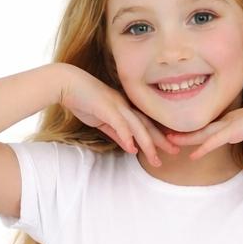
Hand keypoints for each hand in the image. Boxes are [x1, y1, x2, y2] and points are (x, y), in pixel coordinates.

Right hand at [58, 66, 180, 165]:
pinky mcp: (105, 107)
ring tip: (155, 160)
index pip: (146, 124)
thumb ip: (117, 133)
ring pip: (137, 126)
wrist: (66, 83)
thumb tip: (130, 147)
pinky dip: (127, 136)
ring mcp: (116, 105)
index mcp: (125, 108)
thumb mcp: (103, 121)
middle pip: (147, 125)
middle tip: (176, 152)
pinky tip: (132, 149)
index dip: (158, 136)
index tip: (170, 147)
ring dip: (148, 144)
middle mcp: (124, 106)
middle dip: (162, 140)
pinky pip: (119, 123)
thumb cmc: (83, 100)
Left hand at [168, 97, 242, 161]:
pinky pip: (215, 141)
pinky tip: (193, 155)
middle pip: (201, 128)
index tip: (181, 136)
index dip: (195, 132)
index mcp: (233, 122)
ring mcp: (231, 125)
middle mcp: (228, 121)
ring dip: (186, 138)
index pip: (209, 128)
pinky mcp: (236, 130)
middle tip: (165, 135)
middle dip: (183, 132)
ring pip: (203, 133)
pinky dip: (203, 147)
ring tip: (169, 141)